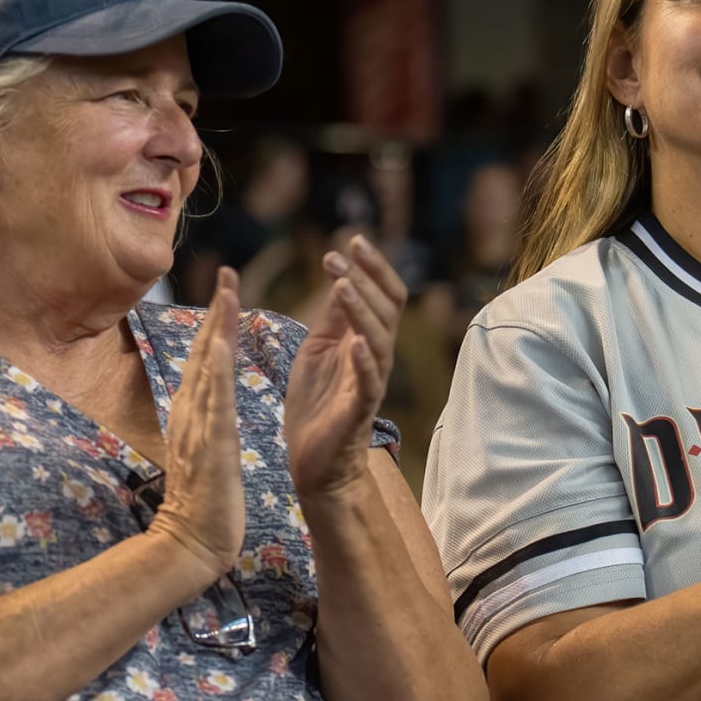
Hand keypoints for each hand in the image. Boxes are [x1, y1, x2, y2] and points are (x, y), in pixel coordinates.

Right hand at [148, 269, 247, 575]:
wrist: (193, 541)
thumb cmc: (206, 500)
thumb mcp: (206, 447)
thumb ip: (205, 420)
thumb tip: (209, 399)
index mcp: (195, 413)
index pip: (206, 358)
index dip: (216, 322)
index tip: (227, 287)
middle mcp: (191, 412)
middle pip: (203, 352)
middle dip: (216, 310)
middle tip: (228, 270)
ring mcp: (198, 426)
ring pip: (207, 368)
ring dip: (216, 327)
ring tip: (227, 292)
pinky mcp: (210, 444)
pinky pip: (213, 401)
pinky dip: (215, 370)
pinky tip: (221, 344)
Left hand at [284, 234, 407, 495]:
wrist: (314, 459)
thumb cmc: (316, 403)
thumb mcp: (319, 348)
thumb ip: (334, 318)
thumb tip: (340, 275)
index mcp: (365, 339)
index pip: (384, 295)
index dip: (372, 267)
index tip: (351, 240)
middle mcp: (375, 356)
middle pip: (387, 309)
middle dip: (364, 278)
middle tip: (338, 253)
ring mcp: (371, 382)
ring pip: (379, 339)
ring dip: (361, 310)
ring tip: (341, 284)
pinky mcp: (359, 410)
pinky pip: (369, 383)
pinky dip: (364, 361)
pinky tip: (355, 342)